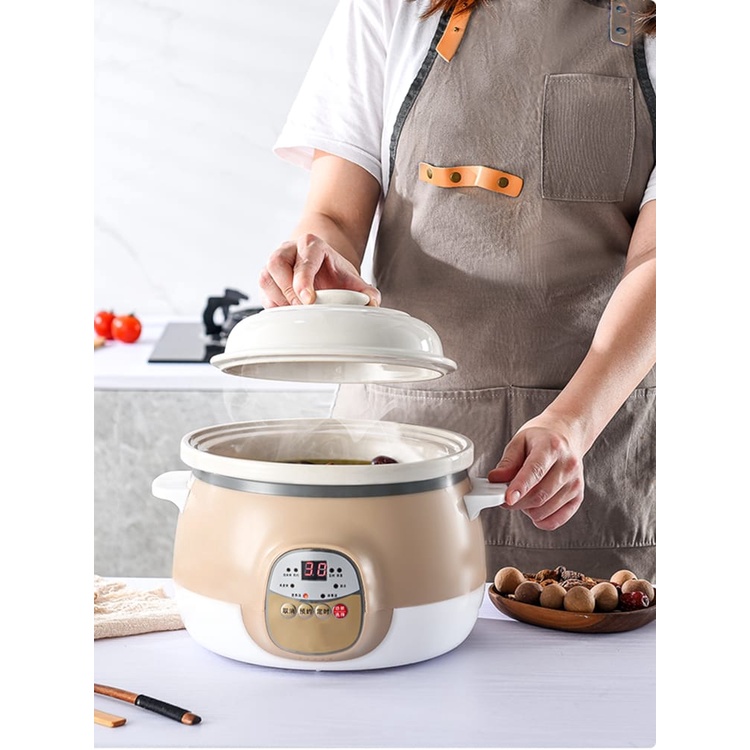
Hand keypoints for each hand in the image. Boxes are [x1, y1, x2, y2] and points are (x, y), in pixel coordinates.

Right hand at [259, 233, 380, 307]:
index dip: (303, 280)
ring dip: (278, 298)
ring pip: (265, 278)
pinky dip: (273, 305)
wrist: (319, 264)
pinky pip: (262, 292)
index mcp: (311, 245)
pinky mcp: (267, 278)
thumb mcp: (351, 278)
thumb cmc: (333, 271)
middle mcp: (289, 249)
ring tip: (295, 311)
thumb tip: (373, 302)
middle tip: (301, 308)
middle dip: (287, 290)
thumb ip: (365, 290)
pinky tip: (287, 312)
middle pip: (276, 264)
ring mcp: (274, 262)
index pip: (304, 260)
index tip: (308, 300)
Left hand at [487, 416, 584, 530]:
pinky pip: (558, 519)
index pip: (535, 470)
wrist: (565, 437)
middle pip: (539, 494)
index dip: (520, 487)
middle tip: (505, 498)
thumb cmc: (539, 439)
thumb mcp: (519, 442)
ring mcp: (575, 482)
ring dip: (527, 510)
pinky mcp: (578, 496)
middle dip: (517, 502)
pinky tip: (533, 511)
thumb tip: (495, 480)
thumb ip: (507, 462)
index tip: (507, 499)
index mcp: (551, 447)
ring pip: (546, 509)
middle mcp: (568, 465)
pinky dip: (542, 521)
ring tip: (522, 498)